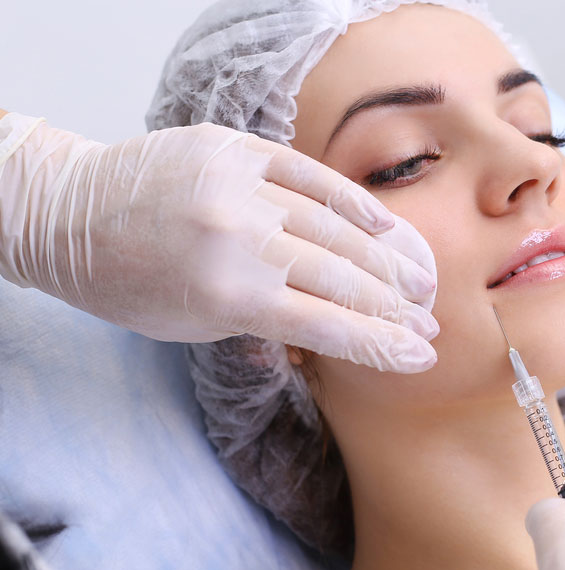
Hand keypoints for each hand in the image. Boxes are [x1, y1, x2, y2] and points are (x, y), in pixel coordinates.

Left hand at [0, 115, 437, 372]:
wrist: (67, 214)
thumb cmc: (130, 285)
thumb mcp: (197, 326)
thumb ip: (269, 321)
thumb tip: (342, 324)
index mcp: (227, 296)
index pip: (329, 325)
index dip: (383, 344)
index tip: (421, 356)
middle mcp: (240, 238)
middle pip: (344, 276)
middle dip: (395, 306)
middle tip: (429, 322)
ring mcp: (239, 186)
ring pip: (336, 226)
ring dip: (387, 258)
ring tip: (421, 280)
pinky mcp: (233, 148)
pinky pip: (309, 174)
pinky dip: (352, 202)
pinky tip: (385, 227)